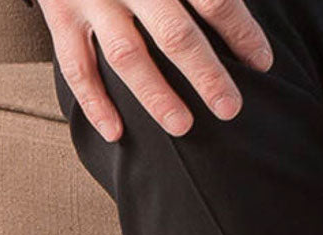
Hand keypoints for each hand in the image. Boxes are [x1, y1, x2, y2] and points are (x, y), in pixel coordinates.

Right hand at [38, 0, 273, 140]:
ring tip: (183, 127)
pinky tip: (115, 132)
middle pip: (174, 33)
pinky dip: (94, 102)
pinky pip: (75, 65)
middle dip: (205, 74)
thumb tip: (231, 13)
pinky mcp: (59, 13)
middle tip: (230, 108)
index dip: (240, 32)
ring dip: (156, 95)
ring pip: (126, 55)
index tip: (263, 63)